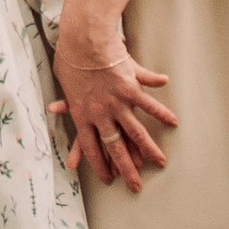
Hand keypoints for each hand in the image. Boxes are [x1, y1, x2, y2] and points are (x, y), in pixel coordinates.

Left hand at [51, 0, 175, 188]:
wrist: (82, 41)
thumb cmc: (69, 59)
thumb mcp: (64, 83)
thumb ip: (66, 101)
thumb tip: (55, 109)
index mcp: (82, 115)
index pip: (91, 148)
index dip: (100, 164)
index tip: (108, 178)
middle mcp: (100, 115)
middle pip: (115, 148)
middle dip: (126, 169)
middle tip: (135, 186)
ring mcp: (117, 104)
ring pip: (135, 133)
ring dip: (149, 149)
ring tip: (160, 162)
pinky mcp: (130, 90)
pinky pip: (149, 105)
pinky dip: (161, 114)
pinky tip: (173, 123)